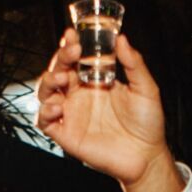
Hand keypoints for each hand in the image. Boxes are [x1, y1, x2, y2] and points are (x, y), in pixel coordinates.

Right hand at [35, 28, 182, 191]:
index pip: (75, 58)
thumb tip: (122, 39)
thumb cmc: (147, 123)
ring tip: (62, 78)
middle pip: (57, 70)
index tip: (72, 34)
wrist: (146, 156)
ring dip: (48, 81)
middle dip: (59, 58)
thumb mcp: (145, 88)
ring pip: (45, 92)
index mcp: (94, 80)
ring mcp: (71, 114)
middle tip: (71, 52)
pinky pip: (44, 121)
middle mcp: (79, 95)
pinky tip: (58, 106)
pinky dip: (44, 111)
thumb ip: (134, 63)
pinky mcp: (66, 134)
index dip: (69, 45)